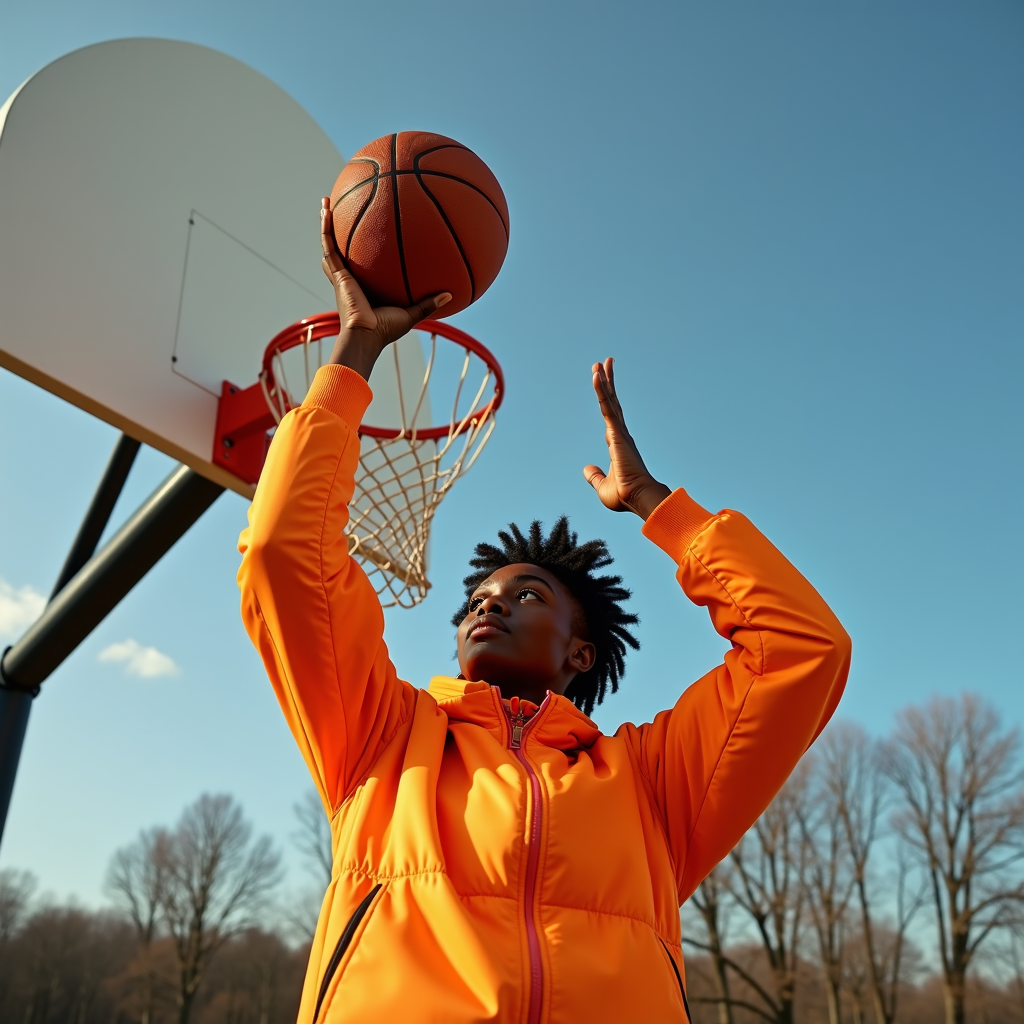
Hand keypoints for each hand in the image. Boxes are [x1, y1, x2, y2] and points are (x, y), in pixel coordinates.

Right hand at [320, 197, 449, 379]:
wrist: (365, 337)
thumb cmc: (385, 331)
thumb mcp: (411, 314)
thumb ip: (428, 304)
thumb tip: (451, 295)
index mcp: (363, 287)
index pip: (360, 267)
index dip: (360, 254)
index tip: (366, 239)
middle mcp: (349, 279)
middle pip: (341, 253)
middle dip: (339, 235)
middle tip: (341, 215)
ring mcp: (341, 275)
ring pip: (330, 245)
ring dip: (326, 225)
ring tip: (326, 204)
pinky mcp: (337, 273)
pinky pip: (329, 245)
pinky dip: (326, 228)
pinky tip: (327, 210)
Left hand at [583, 358, 670, 519]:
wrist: (638, 498)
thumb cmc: (625, 496)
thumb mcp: (602, 486)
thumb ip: (594, 476)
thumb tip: (586, 468)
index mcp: (618, 444)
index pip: (610, 415)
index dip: (607, 399)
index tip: (605, 386)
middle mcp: (620, 434)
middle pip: (612, 402)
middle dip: (608, 382)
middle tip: (605, 363)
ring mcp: (619, 432)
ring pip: (609, 400)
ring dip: (605, 380)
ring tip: (600, 362)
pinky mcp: (617, 433)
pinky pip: (606, 406)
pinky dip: (602, 389)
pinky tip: (598, 375)